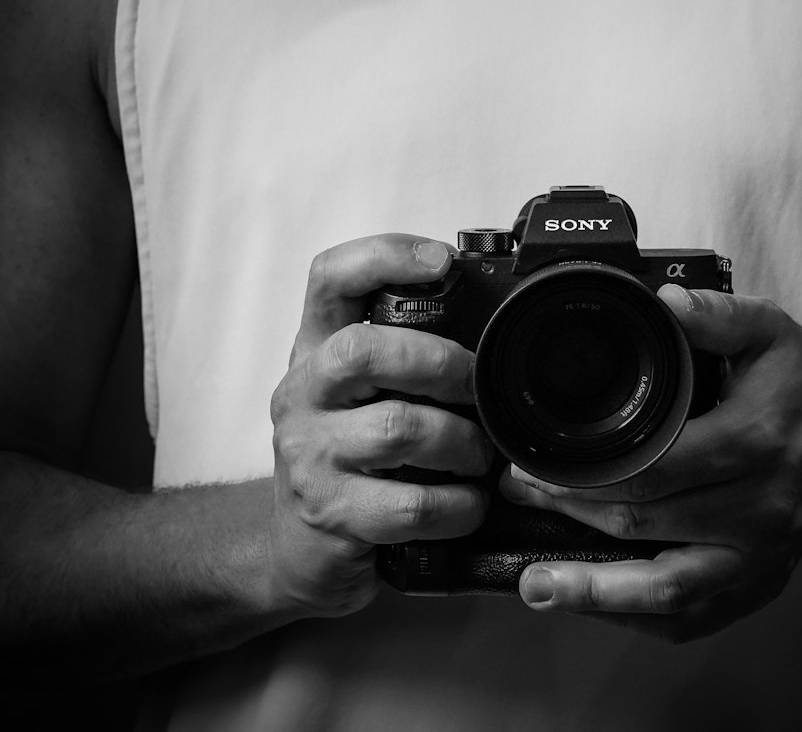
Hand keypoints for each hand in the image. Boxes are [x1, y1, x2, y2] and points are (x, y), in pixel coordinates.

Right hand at [266, 234, 491, 617]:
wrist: (300, 552)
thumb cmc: (353, 456)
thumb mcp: (365, 392)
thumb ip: (407, 353)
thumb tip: (495, 322)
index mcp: (317, 349)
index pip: (330, 278)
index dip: (384, 255)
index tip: (443, 260)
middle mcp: (303, 393)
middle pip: (364, 351)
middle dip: (441, 364)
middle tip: (477, 387)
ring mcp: (309, 455)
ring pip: (397, 429)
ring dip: (461, 442)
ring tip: (481, 455)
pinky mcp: (331, 514)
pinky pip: (411, 504)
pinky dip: (457, 503)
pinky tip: (468, 503)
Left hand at [500, 285, 801, 641]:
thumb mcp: (768, 329)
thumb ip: (717, 314)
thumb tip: (664, 302)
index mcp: (753, 443)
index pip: (652, 468)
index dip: (584, 472)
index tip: (535, 462)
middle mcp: (758, 510)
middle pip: (646, 525)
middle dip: (570, 512)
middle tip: (518, 493)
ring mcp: (759, 557)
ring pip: (668, 590)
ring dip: (596, 591)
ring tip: (537, 584)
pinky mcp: (757, 584)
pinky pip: (692, 616)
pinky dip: (637, 616)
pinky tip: (593, 605)